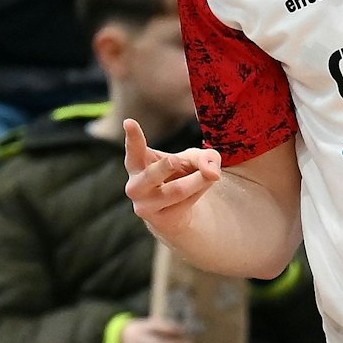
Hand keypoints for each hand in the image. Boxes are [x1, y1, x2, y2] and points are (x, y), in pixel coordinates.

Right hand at [124, 117, 223, 241]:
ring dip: (197, 181)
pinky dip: (199, 193)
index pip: (134, 149)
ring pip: (176, 191)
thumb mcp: (192, 160)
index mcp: (137, 163)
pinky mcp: (159, 221)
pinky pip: (185, 204)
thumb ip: (204, 158)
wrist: (177, 212)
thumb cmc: (180, 175)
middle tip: (175, 160)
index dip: (132, 137)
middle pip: (152, 175)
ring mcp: (144, 206)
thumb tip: (213, 172)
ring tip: (213, 175)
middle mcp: (135, 186)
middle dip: (165, 167)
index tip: (128, 121)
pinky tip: (204, 187)